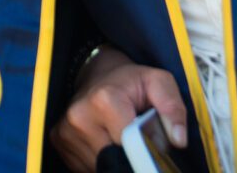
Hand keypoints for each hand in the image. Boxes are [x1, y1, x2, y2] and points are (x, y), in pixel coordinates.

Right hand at [51, 49, 187, 171]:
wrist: (97, 74)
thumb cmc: (130, 81)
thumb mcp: (159, 82)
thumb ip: (173, 108)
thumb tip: (178, 140)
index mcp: (105, 100)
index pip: (129, 144)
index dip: (145, 152)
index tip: (152, 151)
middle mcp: (79, 116)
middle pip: (114, 159)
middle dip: (130, 158)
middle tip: (137, 145)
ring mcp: (65, 131)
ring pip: (99, 166)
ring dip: (114, 162)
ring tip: (121, 142)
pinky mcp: (58, 141)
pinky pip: (85, 166)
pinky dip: (99, 162)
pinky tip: (106, 145)